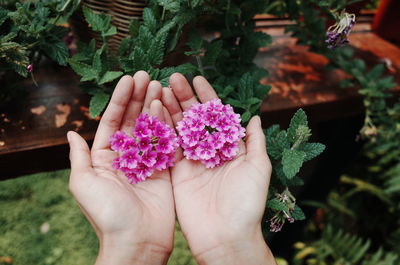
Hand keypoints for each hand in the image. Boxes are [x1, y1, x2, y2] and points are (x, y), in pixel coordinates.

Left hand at [67, 72, 174, 264]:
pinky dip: (167, 124)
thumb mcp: (84, 183)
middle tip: (148, 75)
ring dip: (154, 105)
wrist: (136, 241)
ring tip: (160, 84)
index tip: (129, 79)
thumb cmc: (106, 214)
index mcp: (105, 158)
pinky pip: (166, 143)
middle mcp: (126, 157)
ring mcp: (147, 162)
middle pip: (133, 120)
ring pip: (151, 127)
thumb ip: (79, 156)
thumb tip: (70, 131)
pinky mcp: (165, 170)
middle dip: (139, 97)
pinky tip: (168, 107)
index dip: (120, 99)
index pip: (113, 121)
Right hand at [161, 73, 275, 264]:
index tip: (198, 78)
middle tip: (173, 78)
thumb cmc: (247, 203)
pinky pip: (168, 147)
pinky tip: (153, 111)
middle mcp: (210, 152)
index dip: (208, 97)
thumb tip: (256, 116)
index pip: (217, 116)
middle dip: (184, 97)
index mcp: (231, 148)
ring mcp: (192, 161)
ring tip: (160, 88)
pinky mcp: (177, 173)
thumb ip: (255, 142)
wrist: (225, 237)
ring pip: (179, 129)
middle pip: (195, 119)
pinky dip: (161, 129)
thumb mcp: (258, 168)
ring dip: (170, 108)